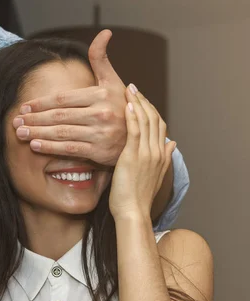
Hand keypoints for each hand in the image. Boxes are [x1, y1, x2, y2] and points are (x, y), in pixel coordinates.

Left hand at [13, 30, 127, 165]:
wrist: (138, 138)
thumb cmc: (120, 107)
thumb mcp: (113, 82)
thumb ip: (101, 59)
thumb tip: (104, 32)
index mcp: (101, 95)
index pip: (63, 98)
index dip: (41, 103)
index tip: (24, 107)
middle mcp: (101, 113)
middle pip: (59, 115)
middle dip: (34, 119)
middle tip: (15, 121)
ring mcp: (100, 132)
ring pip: (61, 132)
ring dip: (38, 133)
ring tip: (20, 133)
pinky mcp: (99, 150)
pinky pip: (69, 148)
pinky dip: (50, 147)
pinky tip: (35, 145)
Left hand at [109, 85, 175, 220]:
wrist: (133, 212)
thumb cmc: (136, 198)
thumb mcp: (155, 176)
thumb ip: (164, 158)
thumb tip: (173, 143)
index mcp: (161, 156)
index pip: (160, 126)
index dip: (151, 110)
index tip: (142, 99)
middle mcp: (157, 152)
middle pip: (154, 119)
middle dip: (144, 101)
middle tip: (134, 88)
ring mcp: (147, 153)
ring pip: (146, 121)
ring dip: (137, 103)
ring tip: (129, 89)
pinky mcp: (134, 156)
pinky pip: (135, 131)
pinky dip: (132, 116)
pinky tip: (127, 105)